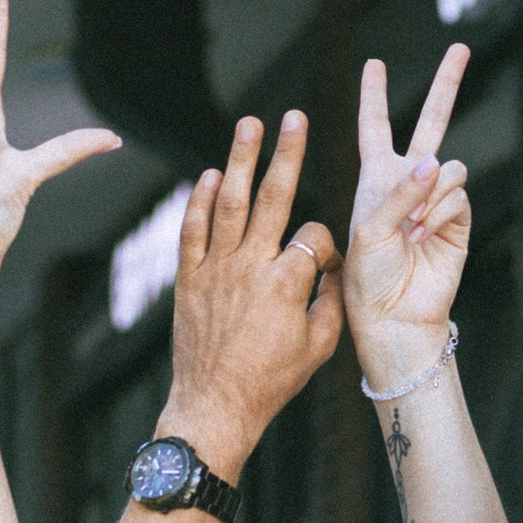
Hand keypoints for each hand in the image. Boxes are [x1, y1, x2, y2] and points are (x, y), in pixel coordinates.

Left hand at [163, 110, 345, 476]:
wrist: (215, 406)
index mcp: (287, 284)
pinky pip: (192, 230)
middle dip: (286, 153)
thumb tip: (334, 269)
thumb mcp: (320, 346)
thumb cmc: (270, 382)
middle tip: (294, 116)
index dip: (326, 242)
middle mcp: (250, 268)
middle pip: (273, 197)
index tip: (326, 263)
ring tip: (250, 124)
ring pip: (230, 203)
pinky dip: (199, 200)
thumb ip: (331, 300)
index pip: (313, 233)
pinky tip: (209, 174)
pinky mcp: (188, 279)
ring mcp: (215, 270)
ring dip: (241, 159)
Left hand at [348, 49, 471, 382]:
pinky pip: (457, 193)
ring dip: (430, 192)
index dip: (374, 95)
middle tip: (460, 48)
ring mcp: (436, 199)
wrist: (393, 315)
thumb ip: (401, 190)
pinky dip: (441, 210)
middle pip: (431, 120)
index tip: (374, 64)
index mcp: (375, 179)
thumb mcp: (368, 226)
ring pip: (448, 165)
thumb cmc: (367, 276)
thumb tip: (439, 164)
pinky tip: (425, 233)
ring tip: (412, 226)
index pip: (374, 126)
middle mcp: (408, 182)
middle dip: (446, 84)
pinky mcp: (459, 219)